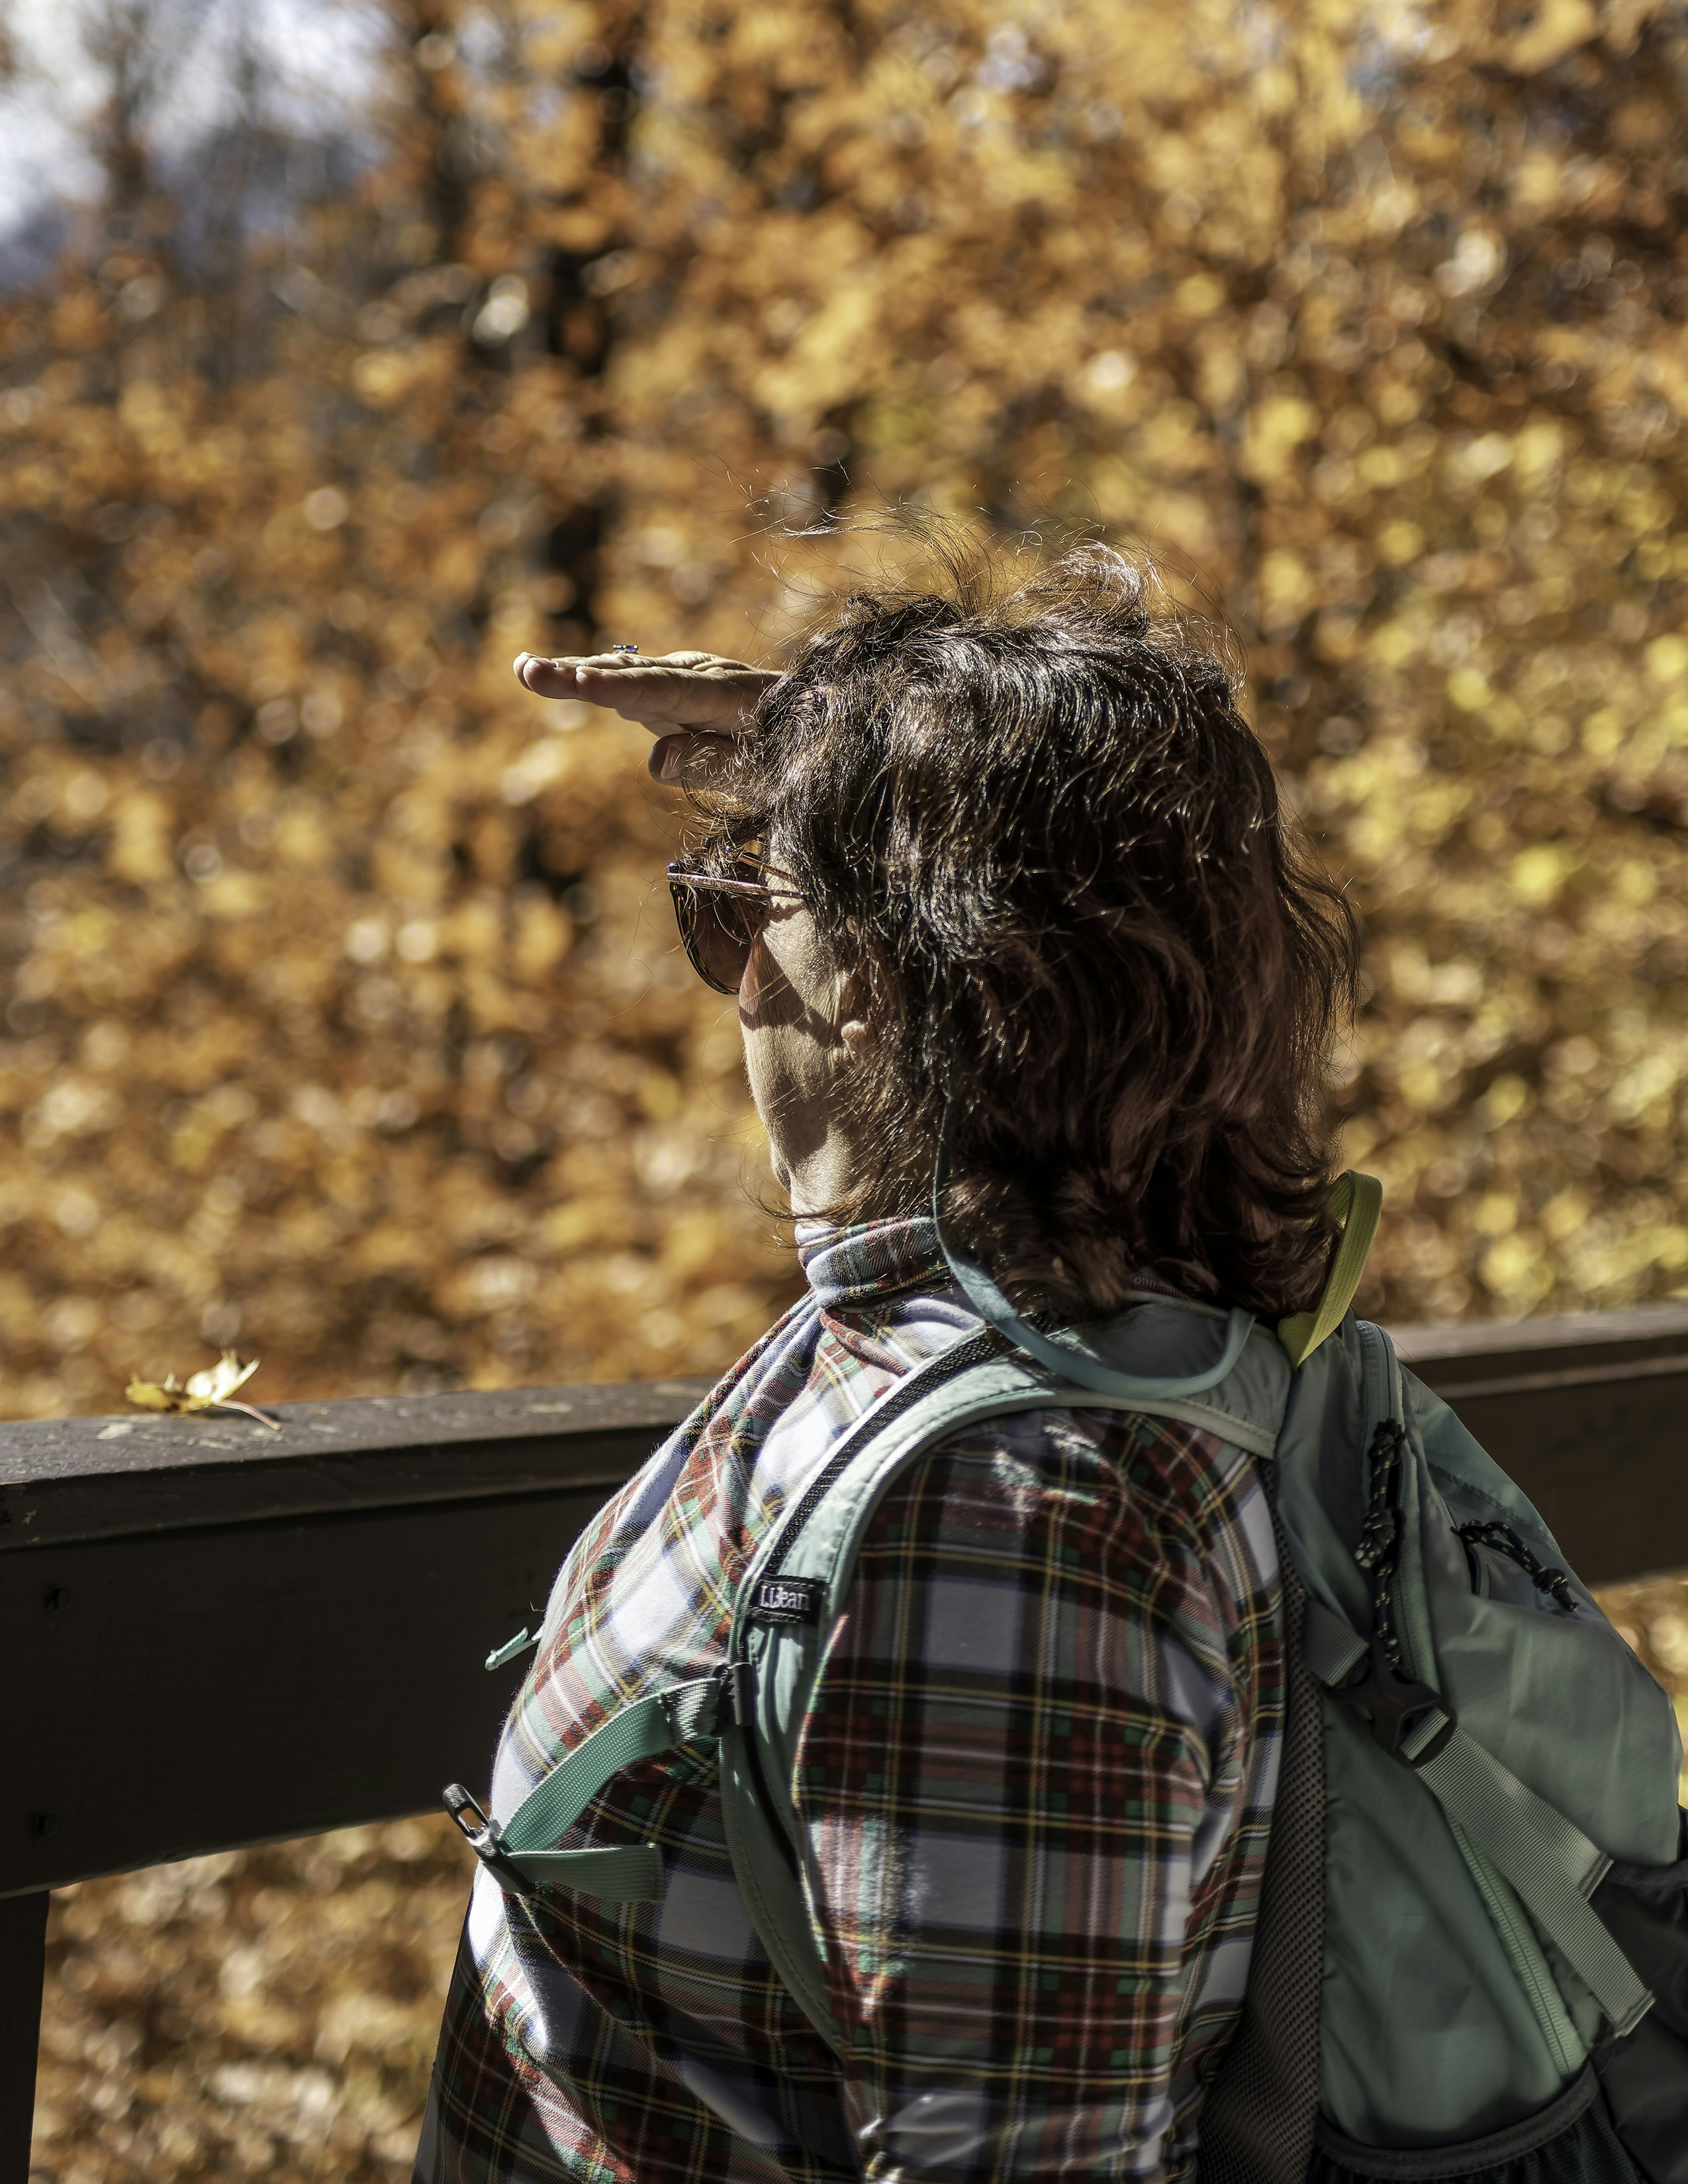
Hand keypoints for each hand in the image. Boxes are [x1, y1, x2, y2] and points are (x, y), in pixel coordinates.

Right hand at [513, 649, 777, 782]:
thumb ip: (712, 763)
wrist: (814, 723)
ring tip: (526, 670)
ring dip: (575, 671)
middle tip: (531, 672)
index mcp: (730, 695)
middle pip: (635, 675)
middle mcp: (703, 675)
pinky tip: (555, 675)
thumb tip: (654, 761)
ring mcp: (686, 676)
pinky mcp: (673, 686)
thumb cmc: (793, 755)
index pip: (668, 691)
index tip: (583, 682)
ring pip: (625, 672)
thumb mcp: (763, 772)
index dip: (624, 689)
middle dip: (581, 675)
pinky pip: (628, 681)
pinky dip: (591, 678)